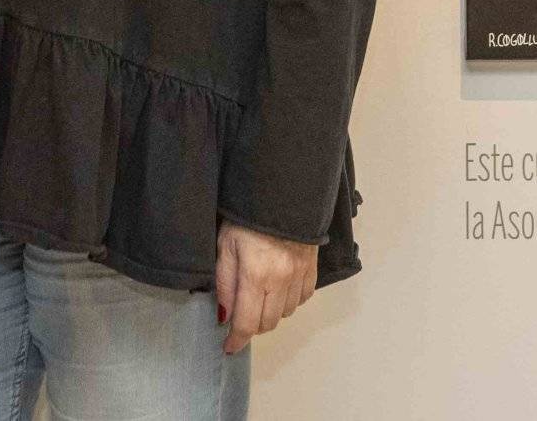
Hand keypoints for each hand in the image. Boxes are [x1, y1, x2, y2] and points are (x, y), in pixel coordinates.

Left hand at [214, 221, 317, 353]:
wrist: (281, 190)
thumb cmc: (247, 216)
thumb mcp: (225, 245)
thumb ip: (224, 283)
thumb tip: (224, 316)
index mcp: (256, 274)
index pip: (247, 323)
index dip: (236, 340)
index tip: (229, 347)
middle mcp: (281, 279)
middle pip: (268, 323)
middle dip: (251, 326)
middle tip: (240, 316)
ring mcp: (299, 274)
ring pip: (285, 313)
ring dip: (270, 313)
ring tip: (258, 297)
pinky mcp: (311, 267)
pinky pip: (302, 298)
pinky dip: (289, 301)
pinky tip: (278, 289)